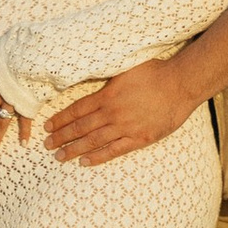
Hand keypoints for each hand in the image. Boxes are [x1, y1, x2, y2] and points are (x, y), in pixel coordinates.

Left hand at [42, 58, 200, 165]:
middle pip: (81, 127)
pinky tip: (85, 162)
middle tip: (47, 146)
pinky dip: (98, 157)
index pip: (77, 110)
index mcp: (107, 95)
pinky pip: (115, 150)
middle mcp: (113, 113)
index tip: (47, 127)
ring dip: (74, 150)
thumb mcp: (125, 66)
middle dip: (62, 137)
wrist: (180, 84)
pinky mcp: (139, 138)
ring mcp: (126, 127)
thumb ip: (107, 73)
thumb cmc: (154, 71)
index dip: (61, 119)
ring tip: (59, 157)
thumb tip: (89, 67)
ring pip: (94, 141)